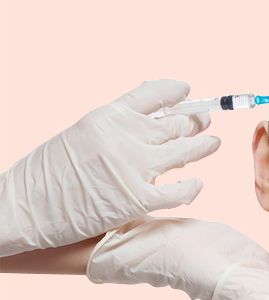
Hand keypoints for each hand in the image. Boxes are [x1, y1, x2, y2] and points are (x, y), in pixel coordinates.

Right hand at [0, 80, 219, 255]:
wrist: (23, 209)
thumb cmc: (47, 175)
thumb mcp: (79, 134)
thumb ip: (115, 127)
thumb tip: (147, 120)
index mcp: (107, 116)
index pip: (153, 93)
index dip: (176, 91)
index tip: (187, 91)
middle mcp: (125, 137)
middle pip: (176, 122)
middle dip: (195, 121)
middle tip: (205, 121)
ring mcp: (135, 168)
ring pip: (186, 151)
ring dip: (204, 145)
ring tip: (213, 142)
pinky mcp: (139, 200)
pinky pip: (180, 191)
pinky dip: (192, 187)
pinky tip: (197, 184)